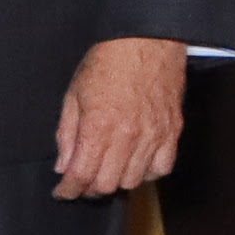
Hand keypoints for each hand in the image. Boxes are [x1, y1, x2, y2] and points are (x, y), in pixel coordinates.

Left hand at [54, 36, 189, 199]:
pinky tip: (134, 164)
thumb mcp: (73, 95)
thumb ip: (67, 134)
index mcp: (99, 127)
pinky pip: (162, 168)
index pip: (82, 175)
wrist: (146, 42)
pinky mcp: (173, 132)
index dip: (69, 190)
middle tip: (80, 183)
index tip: (62, 192)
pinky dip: (146, 173)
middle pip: (107, 184)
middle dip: (88, 189)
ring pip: (134, 180)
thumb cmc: (107, 63)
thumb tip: (63, 166)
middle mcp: (129, 136)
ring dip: (115, 182)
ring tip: (104, 172)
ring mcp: (154, 135)